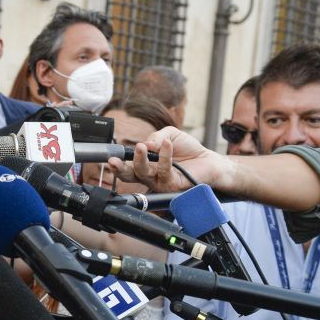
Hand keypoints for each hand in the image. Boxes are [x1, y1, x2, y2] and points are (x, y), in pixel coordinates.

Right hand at [108, 127, 229, 191]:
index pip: (127, 167)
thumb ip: (156, 136)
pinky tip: (166, 145)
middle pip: (130, 176)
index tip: (110, 158)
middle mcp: (150, 177)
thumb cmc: (188, 150)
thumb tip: (146, 144)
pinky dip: (164, 156)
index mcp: (146, 166)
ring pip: (144, 174)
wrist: (209, 160)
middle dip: (119, 169)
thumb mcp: (169, 135)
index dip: (117, 164)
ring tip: (142, 146)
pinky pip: (164, 170)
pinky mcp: (172, 185)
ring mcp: (160, 182)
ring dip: (140, 159)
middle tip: (113, 161)